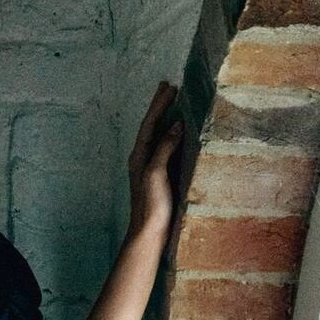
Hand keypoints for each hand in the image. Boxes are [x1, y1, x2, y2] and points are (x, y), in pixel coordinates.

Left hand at [127, 80, 183, 242]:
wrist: (149, 233)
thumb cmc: (151, 204)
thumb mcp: (156, 173)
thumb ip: (164, 148)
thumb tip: (176, 125)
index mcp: (139, 156)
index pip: (150, 124)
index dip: (159, 105)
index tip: (170, 87)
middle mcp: (143, 159)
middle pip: (152, 126)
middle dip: (160, 107)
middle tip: (168, 86)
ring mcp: (151, 168)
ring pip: (158, 136)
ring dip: (166, 118)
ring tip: (174, 103)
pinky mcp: (161, 178)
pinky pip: (166, 148)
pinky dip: (172, 135)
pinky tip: (179, 133)